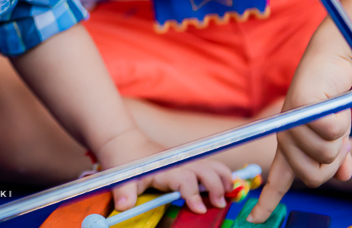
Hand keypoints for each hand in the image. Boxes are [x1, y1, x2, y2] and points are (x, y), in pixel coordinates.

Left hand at [96, 129, 231, 213]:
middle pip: (206, 171)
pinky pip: (211, 165)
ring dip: (223, 178)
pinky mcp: (189, 162)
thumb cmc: (125, 161)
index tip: (199, 209)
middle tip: (219, 204)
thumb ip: (124, 192)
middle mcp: (180, 162)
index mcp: (165, 169)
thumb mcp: (121, 177)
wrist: (125, 142)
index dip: (193, 194)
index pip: (185, 180)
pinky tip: (227, 187)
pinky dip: (222, 175)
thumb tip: (124, 206)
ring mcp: (186, 161)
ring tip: (230, 194)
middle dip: (216, 187)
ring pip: (213, 165)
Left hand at [248, 47, 351, 222]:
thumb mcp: (335, 135)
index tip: (253, 219)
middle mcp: (285, 137)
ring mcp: (290, 122)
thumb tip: (343, 178)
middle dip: (334, 164)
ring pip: (325, 155)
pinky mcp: (300, 106)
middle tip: (337, 138)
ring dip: (340, 138)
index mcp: (290, 146)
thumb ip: (336, 157)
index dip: (267, 202)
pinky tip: (332, 105)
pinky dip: (340, 120)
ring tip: (332, 116)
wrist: (329, 65)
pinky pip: (329, 131)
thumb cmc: (331, 100)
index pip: (278, 181)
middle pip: (314, 177)